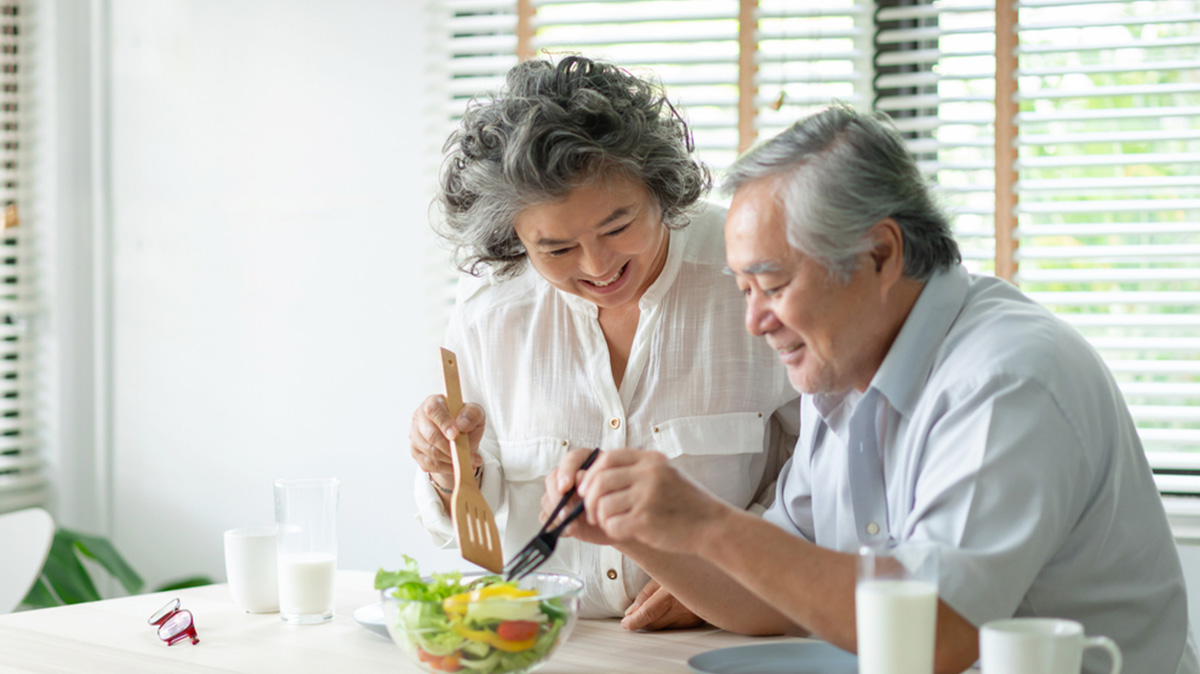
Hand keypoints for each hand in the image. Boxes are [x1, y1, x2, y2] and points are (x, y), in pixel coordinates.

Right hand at [409, 394, 485, 490]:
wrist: (462, 441)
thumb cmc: (466, 423)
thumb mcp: (476, 414)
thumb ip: (472, 414)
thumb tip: (462, 424)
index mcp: (433, 402)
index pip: (433, 410)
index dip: (444, 423)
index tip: (456, 435)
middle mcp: (420, 417)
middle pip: (430, 434)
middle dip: (449, 446)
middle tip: (467, 453)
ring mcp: (415, 436)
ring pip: (430, 451)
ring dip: (450, 458)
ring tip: (468, 460)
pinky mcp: (416, 452)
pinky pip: (429, 464)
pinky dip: (446, 467)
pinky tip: (458, 465)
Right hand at [542, 448, 615, 545]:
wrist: (620, 520)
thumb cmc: (618, 499)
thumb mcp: (611, 488)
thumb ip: (595, 480)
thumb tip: (578, 478)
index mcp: (585, 463)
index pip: (570, 459)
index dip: (566, 472)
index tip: (566, 487)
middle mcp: (570, 477)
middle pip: (553, 479)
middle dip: (557, 496)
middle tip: (566, 512)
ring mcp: (561, 495)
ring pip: (547, 499)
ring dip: (556, 513)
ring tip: (572, 525)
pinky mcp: (557, 513)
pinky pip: (546, 517)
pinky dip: (554, 525)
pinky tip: (569, 530)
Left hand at [577, 449, 729, 554]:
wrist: (713, 525)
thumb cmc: (686, 503)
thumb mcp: (665, 475)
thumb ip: (635, 472)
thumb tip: (593, 477)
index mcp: (651, 459)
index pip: (607, 458)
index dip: (591, 474)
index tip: (587, 489)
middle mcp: (649, 474)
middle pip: (600, 481)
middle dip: (589, 499)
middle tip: (592, 513)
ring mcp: (648, 496)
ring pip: (603, 505)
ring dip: (601, 518)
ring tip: (611, 523)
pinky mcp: (646, 520)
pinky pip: (613, 525)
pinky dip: (613, 531)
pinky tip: (624, 531)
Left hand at [621, 578, 705, 630]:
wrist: (712, 571)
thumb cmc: (683, 568)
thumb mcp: (661, 575)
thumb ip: (645, 595)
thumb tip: (631, 612)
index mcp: (671, 592)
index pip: (648, 613)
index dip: (634, 621)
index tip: (626, 623)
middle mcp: (684, 606)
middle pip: (654, 623)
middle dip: (641, 621)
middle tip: (632, 617)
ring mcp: (692, 615)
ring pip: (664, 627)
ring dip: (654, 621)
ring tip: (654, 606)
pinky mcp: (697, 621)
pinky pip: (676, 626)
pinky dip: (668, 620)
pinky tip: (668, 609)